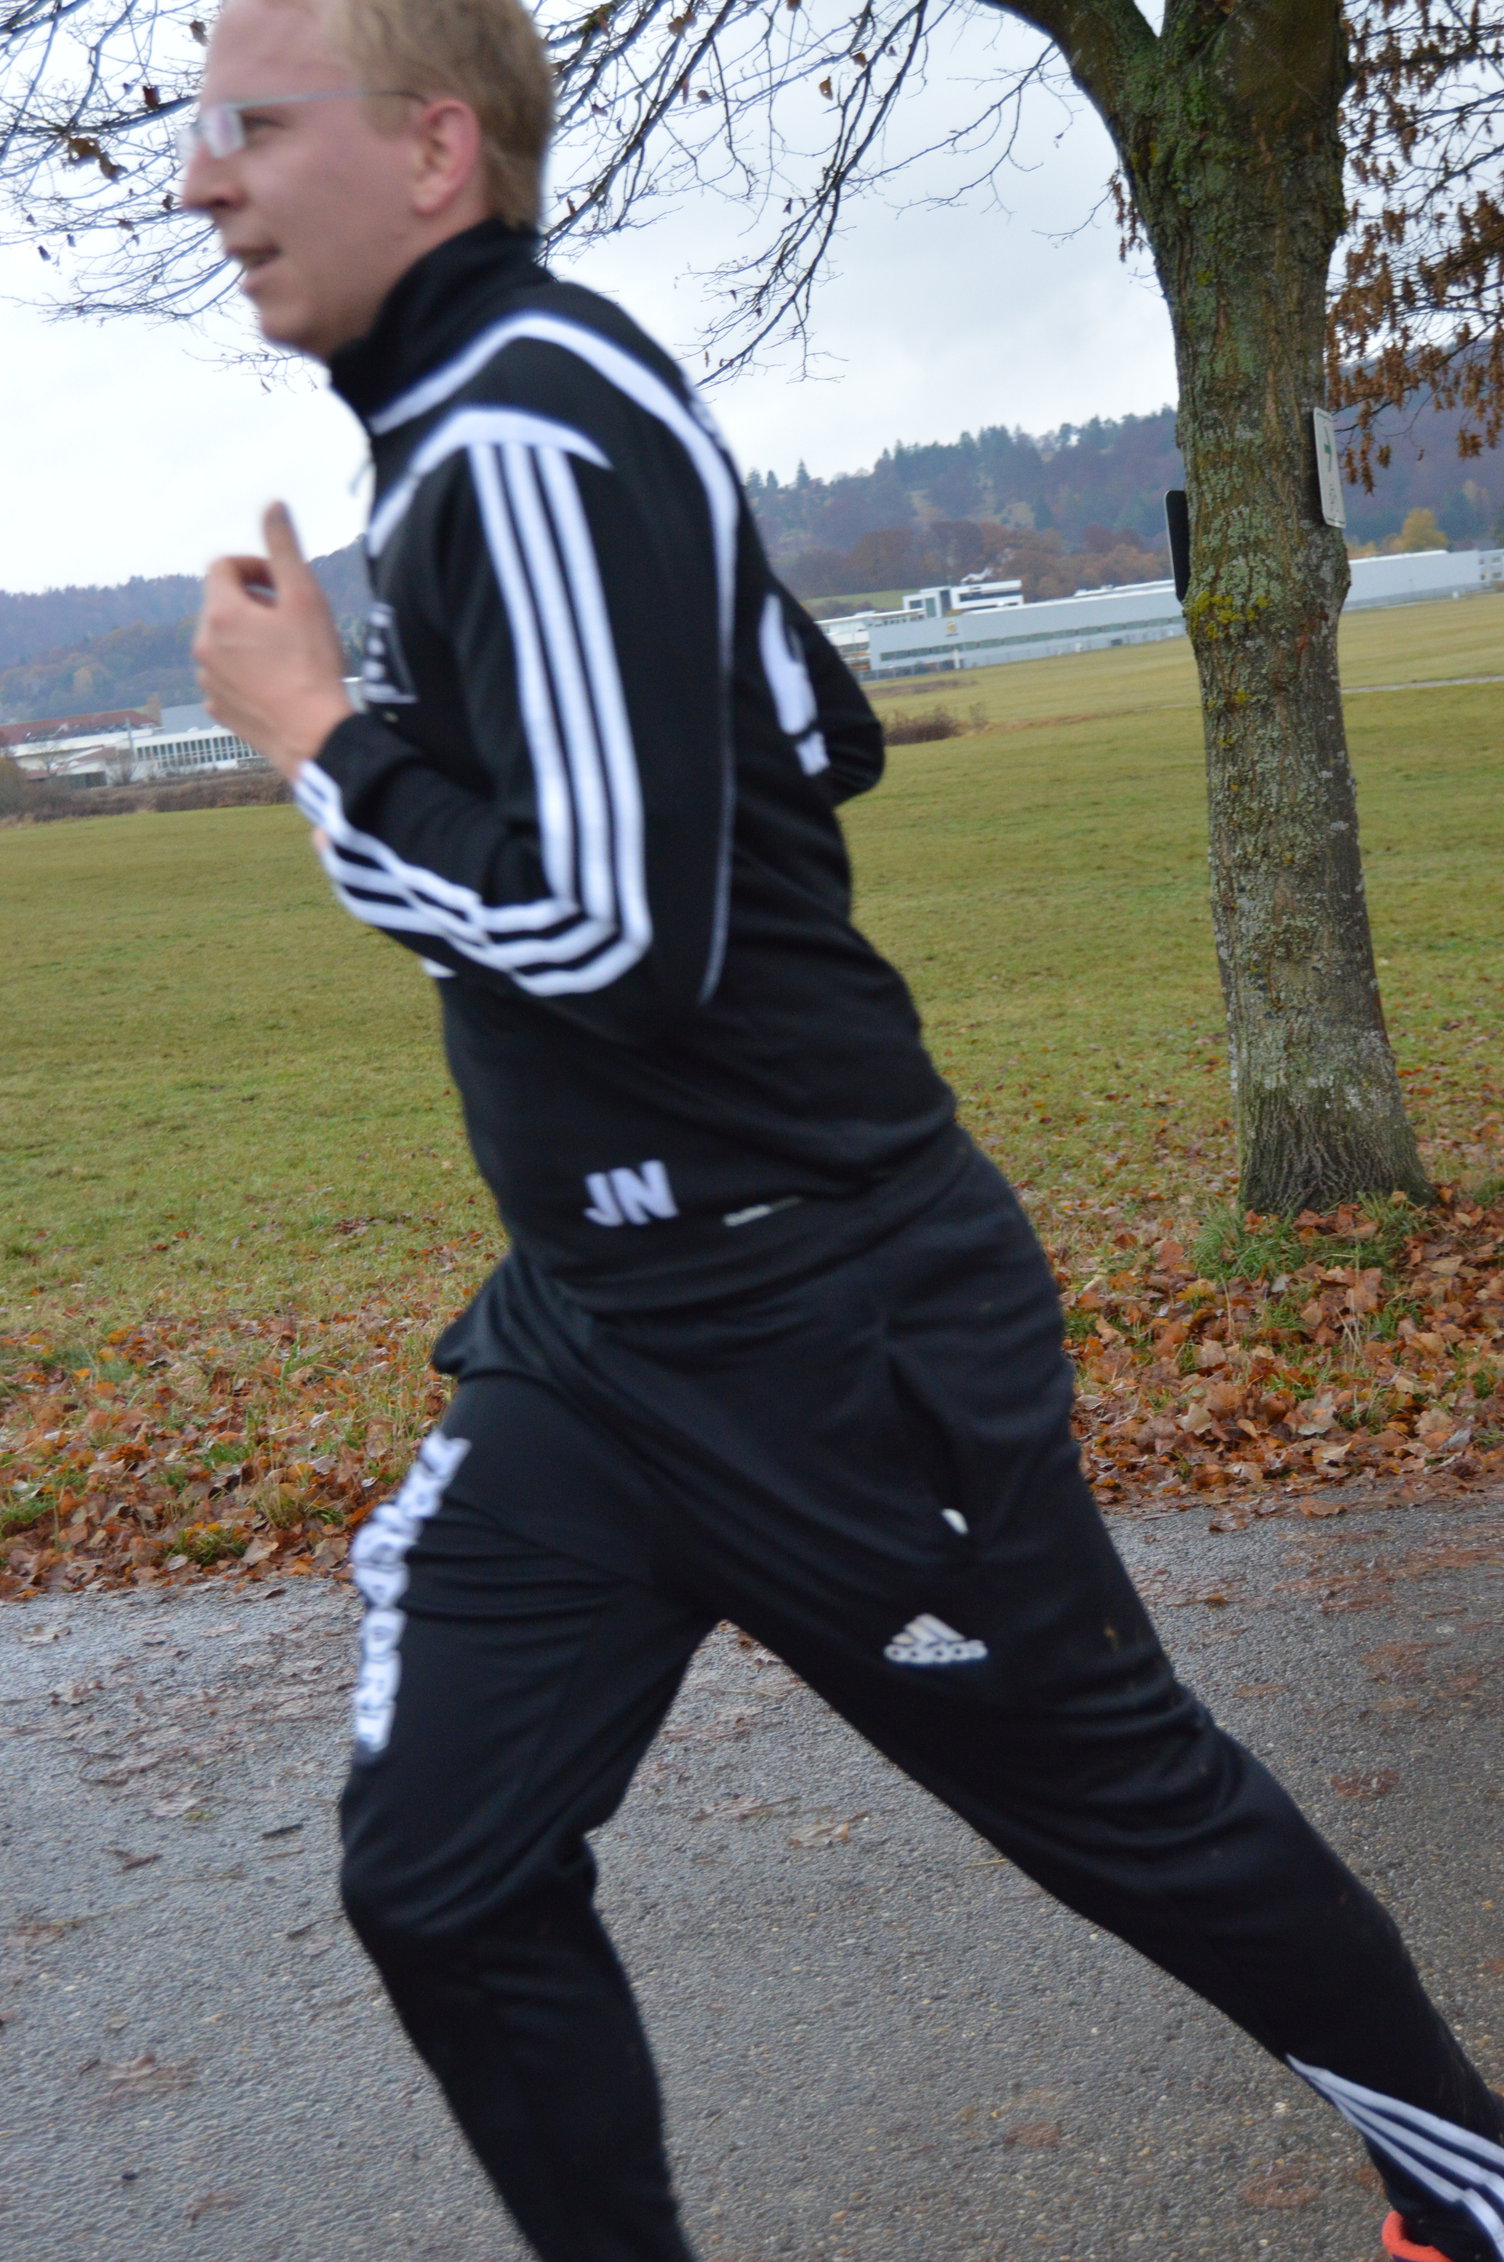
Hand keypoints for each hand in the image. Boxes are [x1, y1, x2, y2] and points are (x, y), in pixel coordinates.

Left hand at [193, 503, 354, 780]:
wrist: (314, 736)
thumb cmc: (313, 666)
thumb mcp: (305, 598)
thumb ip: (285, 548)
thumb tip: (273, 506)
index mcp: (221, 612)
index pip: (222, 566)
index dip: (255, 567)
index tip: (283, 585)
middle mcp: (203, 644)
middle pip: (223, 603)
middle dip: (254, 603)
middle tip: (292, 621)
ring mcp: (207, 679)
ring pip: (224, 641)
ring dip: (250, 638)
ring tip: (288, 655)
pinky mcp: (217, 708)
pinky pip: (226, 676)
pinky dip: (247, 671)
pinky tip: (278, 683)